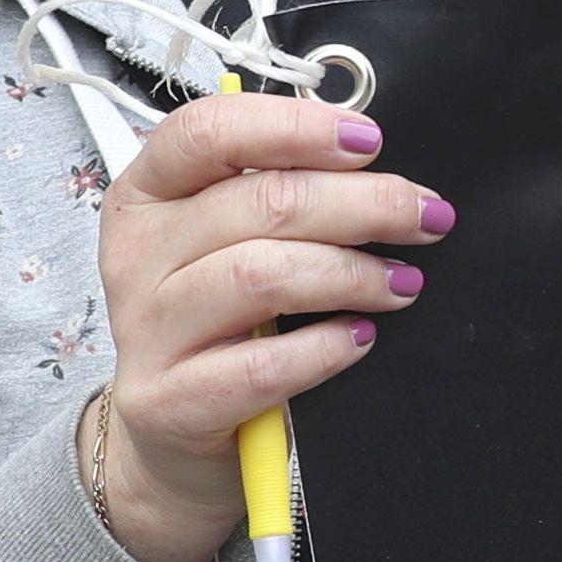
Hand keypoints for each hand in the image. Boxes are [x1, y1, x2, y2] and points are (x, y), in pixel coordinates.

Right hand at [89, 94, 450, 561]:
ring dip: (351, 273)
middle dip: (362, 203)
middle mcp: (135, 254)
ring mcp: (144, 330)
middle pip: (258, 202)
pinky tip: (360, 338)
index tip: (369, 140)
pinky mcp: (166, 400)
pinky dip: (326, 346)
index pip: (206, 132)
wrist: (175, 435)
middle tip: (426, 216)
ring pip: (260, 274)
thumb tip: (375, 164)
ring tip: (401, 283)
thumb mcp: (234, 242)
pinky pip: (260, 365)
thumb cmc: (224, 320)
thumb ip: (284, 194)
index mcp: (147, 194)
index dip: (294, 126)